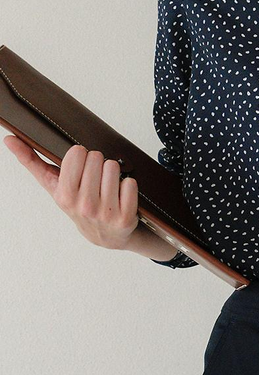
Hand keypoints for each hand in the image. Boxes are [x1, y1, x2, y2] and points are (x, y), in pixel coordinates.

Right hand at [3, 136, 138, 250]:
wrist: (105, 235)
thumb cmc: (77, 202)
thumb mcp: (53, 184)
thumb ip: (30, 160)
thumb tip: (9, 139)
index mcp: (64, 195)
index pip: (78, 152)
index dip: (82, 156)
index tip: (81, 167)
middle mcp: (83, 205)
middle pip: (97, 157)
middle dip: (98, 164)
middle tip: (95, 180)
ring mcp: (104, 213)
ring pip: (114, 166)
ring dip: (114, 173)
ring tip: (108, 187)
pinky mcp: (125, 217)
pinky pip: (130, 182)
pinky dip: (128, 185)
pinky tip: (121, 197)